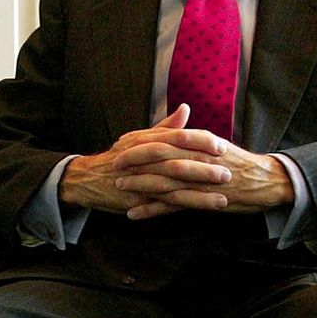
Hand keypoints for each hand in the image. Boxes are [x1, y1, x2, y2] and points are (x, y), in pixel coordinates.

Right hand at [59, 105, 231, 216]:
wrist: (88, 179)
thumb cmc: (117, 158)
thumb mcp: (139, 138)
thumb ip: (165, 126)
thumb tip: (185, 109)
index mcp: (145, 140)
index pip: (177, 136)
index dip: (200, 141)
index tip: (222, 145)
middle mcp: (143, 158)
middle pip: (178, 159)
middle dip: (205, 167)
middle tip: (229, 170)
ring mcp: (140, 179)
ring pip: (174, 183)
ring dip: (200, 190)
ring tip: (223, 195)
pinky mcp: (139, 199)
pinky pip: (166, 203)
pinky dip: (187, 205)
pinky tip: (206, 208)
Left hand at [115, 107, 294, 219]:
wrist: (266, 182)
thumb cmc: (241, 165)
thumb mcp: (217, 145)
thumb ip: (194, 139)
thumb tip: (176, 131)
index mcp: (200, 141)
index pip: (165, 136)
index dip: (141, 138)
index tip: (122, 141)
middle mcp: (198, 157)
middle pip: (159, 154)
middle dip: (133, 157)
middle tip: (114, 161)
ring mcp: (200, 180)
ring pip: (162, 179)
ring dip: (138, 183)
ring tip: (119, 186)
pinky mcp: (202, 200)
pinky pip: (172, 205)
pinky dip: (151, 209)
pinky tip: (134, 213)